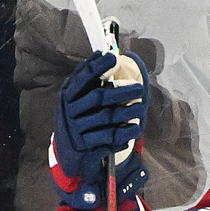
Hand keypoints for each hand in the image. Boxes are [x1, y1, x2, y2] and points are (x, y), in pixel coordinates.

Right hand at [51, 51, 149, 209]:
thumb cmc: (79, 121)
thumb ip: (90, 82)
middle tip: (140, 88)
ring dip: (127, 112)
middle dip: (121, 92)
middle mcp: (70, 111)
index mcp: (68, 96)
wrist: (68, 155)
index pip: (83, 78)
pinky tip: (134, 130)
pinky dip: (123, 134)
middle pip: (99, 98)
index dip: (97, 66)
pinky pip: (109, 139)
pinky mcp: (86, 147)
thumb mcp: (78, 101)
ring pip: (107, 118)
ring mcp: (77, 130)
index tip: (113, 57)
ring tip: (142, 109)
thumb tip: (106, 55)